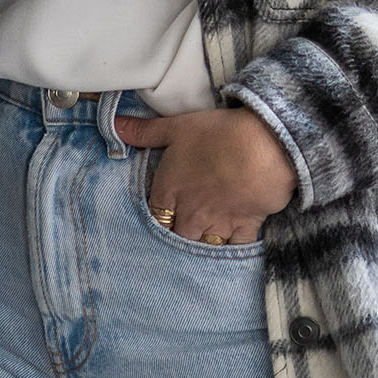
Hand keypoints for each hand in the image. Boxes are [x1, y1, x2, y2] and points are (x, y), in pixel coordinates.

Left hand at [113, 107, 296, 244]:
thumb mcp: (176, 127)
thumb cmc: (218, 134)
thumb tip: (112, 126)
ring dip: (199, 246)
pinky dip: (230, 252)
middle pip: (176, 237)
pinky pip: (233, 249)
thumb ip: (144, 131)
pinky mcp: (245, 228)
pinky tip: (228, 250)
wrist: (265, 147)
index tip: (161, 215)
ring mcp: (217, 224)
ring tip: (200, 242)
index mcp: (169, 191)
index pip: (154, 216)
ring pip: (201, 247)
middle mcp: (189, 214)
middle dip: (176, 236)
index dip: (157, 217)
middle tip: (181, 230)